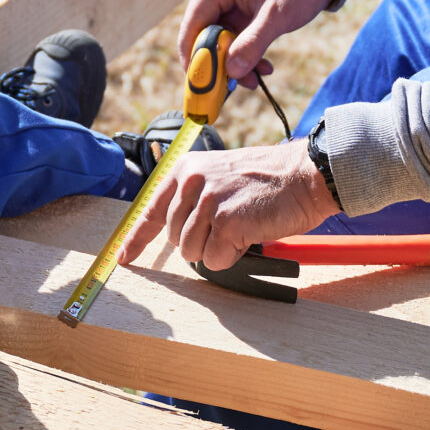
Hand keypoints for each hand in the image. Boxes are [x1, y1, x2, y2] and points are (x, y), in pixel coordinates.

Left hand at [125, 139, 340, 269]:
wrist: (305, 174)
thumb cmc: (269, 181)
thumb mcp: (222, 178)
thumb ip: (196, 199)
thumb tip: (180, 235)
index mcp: (186, 170)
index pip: (152, 210)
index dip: (137, 238)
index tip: (124, 257)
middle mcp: (192, 182)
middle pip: (176, 239)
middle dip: (201, 242)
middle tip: (230, 226)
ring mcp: (208, 201)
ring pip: (192, 253)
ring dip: (217, 250)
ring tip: (241, 228)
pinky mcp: (226, 221)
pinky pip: (214, 259)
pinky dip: (232, 256)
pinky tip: (249, 235)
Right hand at [178, 0, 337, 88]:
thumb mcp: (278, 16)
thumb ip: (253, 43)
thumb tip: (231, 72)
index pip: (193, 23)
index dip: (193, 55)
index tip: (200, 84)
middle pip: (202, 33)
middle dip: (218, 62)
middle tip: (232, 87)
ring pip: (218, 39)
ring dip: (234, 62)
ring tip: (255, 80)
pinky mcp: (235, 8)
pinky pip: (232, 37)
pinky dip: (244, 53)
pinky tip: (262, 68)